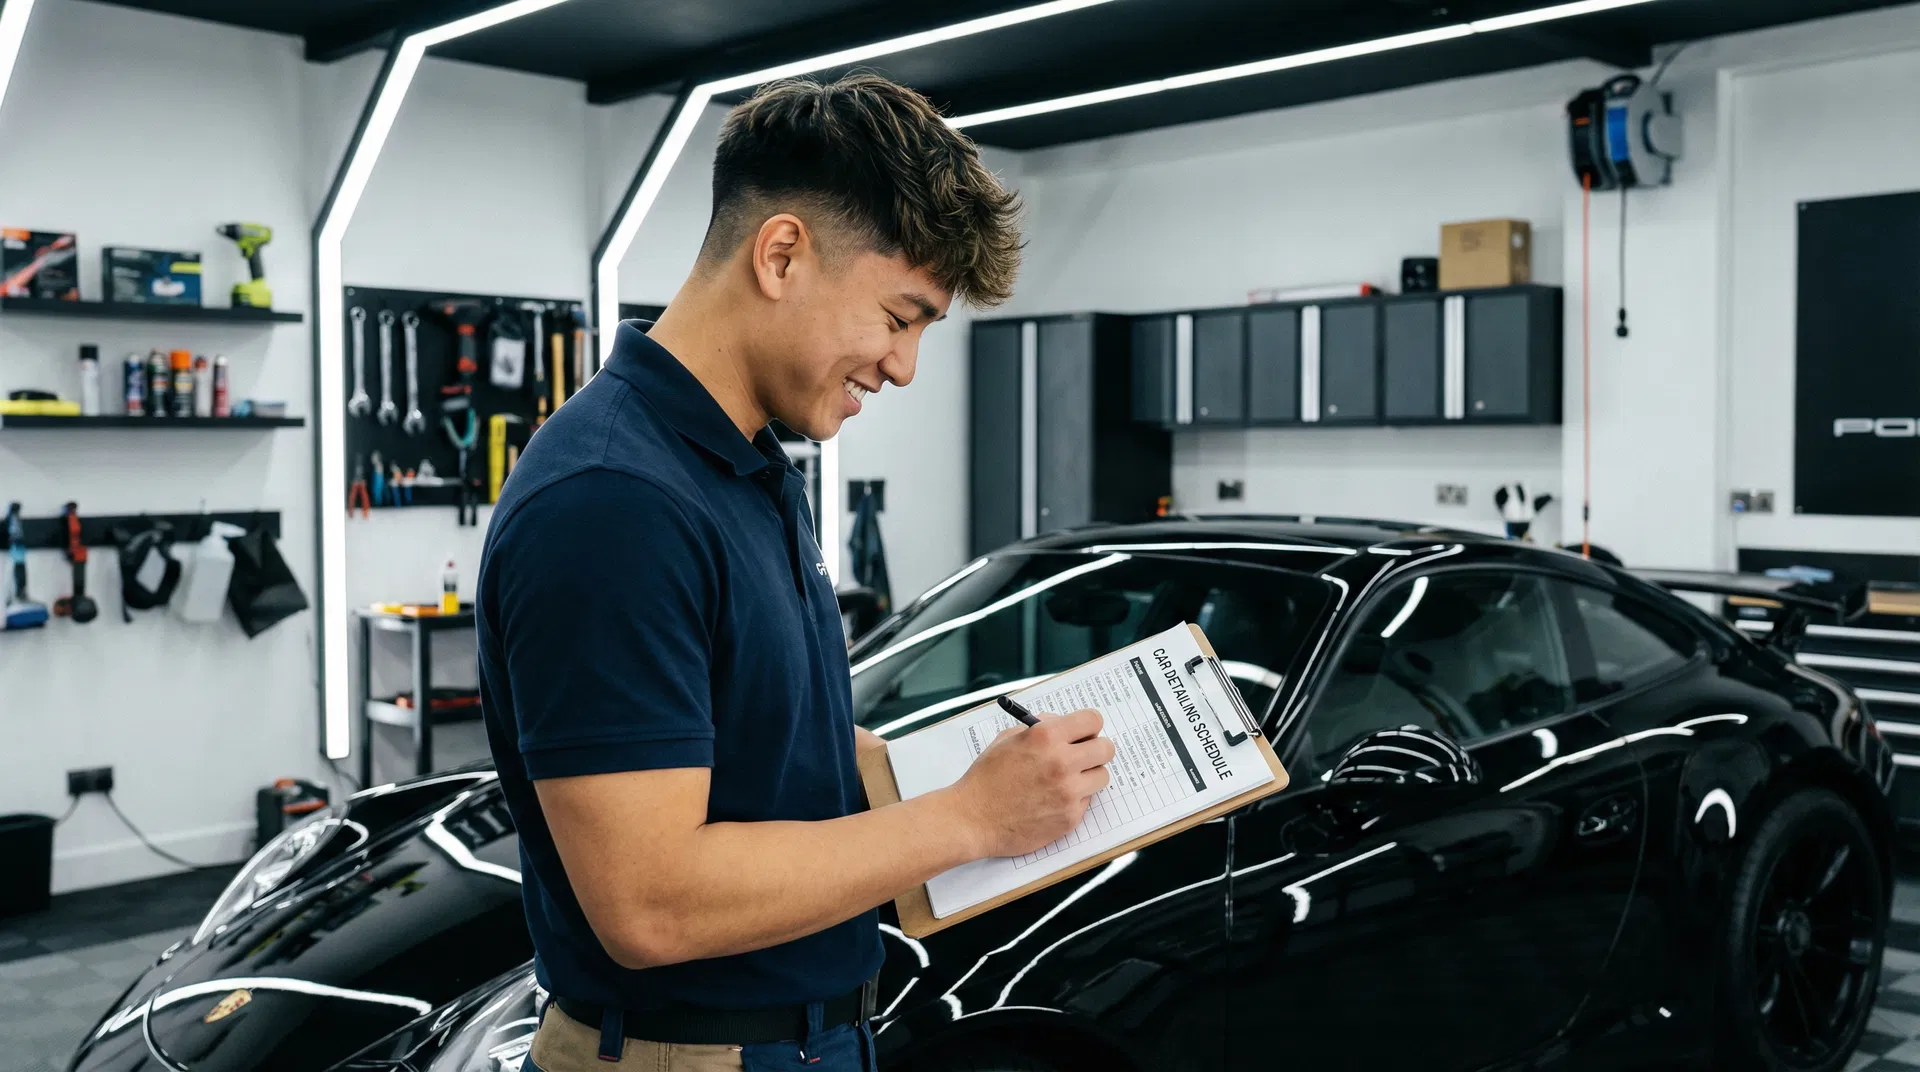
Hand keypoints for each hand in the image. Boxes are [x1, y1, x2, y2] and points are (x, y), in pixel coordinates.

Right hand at [950, 708, 1114, 858]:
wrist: (972, 818)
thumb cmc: (986, 778)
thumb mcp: (1008, 739)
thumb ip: (1040, 727)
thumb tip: (1064, 724)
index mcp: (1046, 736)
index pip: (1093, 720)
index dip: (1088, 726)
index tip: (1084, 732)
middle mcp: (1062, 762)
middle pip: (1106, 748)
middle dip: (1095, 750)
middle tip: (1082, 756)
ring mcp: (1069, 792)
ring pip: (1102, 776)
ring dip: (1088, 776)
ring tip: (1066, 780)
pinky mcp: (1070, 817)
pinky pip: (1086, 801)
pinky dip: (1074, 799)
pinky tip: (1052, 800)